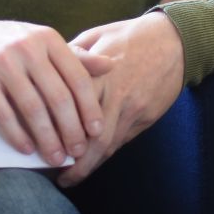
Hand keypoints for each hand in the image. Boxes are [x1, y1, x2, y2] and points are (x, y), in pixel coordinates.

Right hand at [0, 19, 113, 165]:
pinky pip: (3, 113)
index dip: (89, 107)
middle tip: (77, 151)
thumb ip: (77, 57)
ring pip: (32, 109)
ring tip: (55, 157)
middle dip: (71, 129)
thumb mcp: (44, 44)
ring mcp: (2, 63)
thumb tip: (111, 65)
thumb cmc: (12, 44)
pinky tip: (27, 149)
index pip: (77, 77)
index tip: (97, 132)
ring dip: (47, 138)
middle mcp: (28, 48)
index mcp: (49, 39)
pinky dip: (16, 135)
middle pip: (57, 97)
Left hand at [56, 11, 186, 186]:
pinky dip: (106, 155)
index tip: (38, 141)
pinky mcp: (146, 116)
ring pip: (107, 144)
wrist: (175, 39)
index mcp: (98, 72)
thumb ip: (73, 57)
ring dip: (88, 166)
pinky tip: (93, 163)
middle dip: (72, 160)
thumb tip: (49, 76)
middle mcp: (116, 93)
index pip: (70, 105)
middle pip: (90, 135)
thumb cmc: (131, 35)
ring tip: (70, 177)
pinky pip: (122, 141)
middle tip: (53, 173)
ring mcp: (133, 108)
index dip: (54, 127)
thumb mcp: (97, 36)